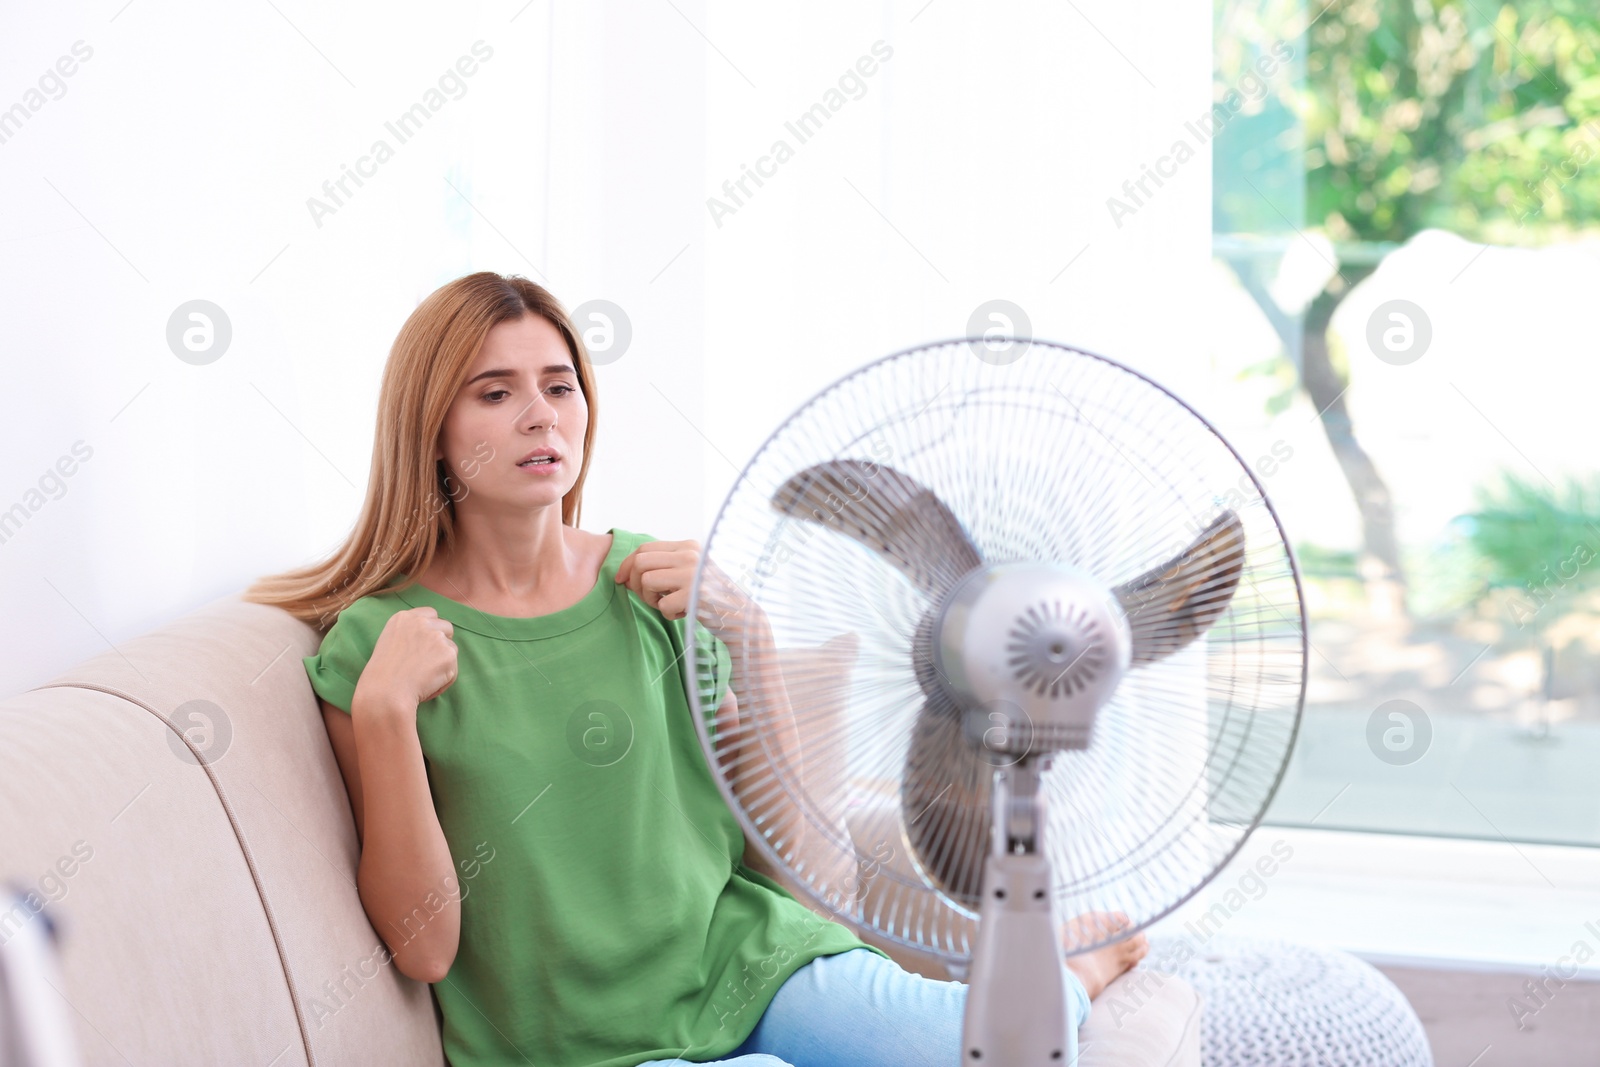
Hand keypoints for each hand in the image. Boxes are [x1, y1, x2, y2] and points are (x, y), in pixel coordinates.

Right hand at [354, 606, 458, 713]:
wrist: (386, 693)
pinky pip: (454, 668)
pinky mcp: (448, 653)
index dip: (432, 629)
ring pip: (451, 648)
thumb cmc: (383, 676)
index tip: (427, 643)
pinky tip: (428, 685)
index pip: (431, 614)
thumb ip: (409, 635)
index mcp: (404, 618)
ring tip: (423, 678)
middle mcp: (421, 623)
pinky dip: (445, 679)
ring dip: (443, 662)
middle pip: (446, 627)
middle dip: (442, 643)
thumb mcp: (390, 644)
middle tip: (427, 663)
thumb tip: (430, 639)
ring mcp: (436, 636)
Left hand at [615, 539, 760, 635]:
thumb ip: (665, 565)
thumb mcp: (691, 571)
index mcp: (689, 546)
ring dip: (650, 600)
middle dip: (634, 582)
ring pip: (645, 581)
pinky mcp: (694, 594)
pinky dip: (668, 614)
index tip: (622, 581)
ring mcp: (693, 573)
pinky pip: (662, 605)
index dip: (627, 565)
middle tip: (648, 598)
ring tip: (668, 605)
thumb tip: (626, 572)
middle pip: (640, 561)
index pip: (645, 548)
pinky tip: (684, 614)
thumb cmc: (710, 597)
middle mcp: (691, 554)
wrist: (742, 617)